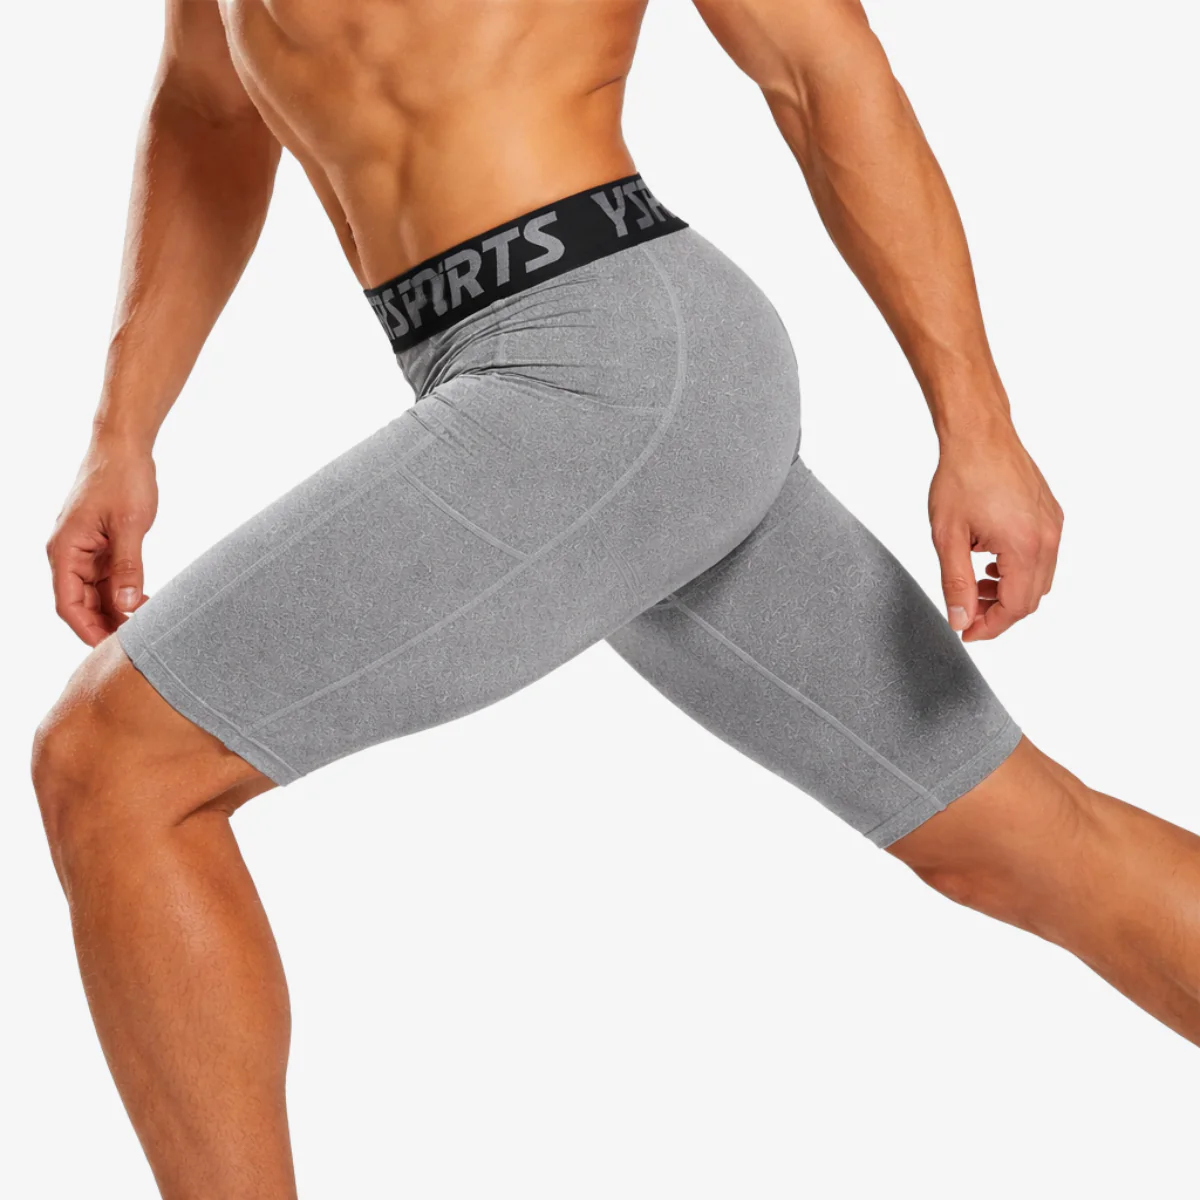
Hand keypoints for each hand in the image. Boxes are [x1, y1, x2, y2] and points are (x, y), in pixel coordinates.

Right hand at [47, 439, 158, 645]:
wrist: (124, 445)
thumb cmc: (123, 478)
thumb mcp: (131, 525)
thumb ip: (128, 567)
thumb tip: (127, 606)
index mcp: (65, 550)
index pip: (68, 604)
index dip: (88, 631)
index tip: (112, 649)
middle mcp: (68, 553)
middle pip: (80, 604)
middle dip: (104, 625)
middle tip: (137, 643)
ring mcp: (84, 549)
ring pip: (95, 593)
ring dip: (116, 611)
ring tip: (145, 627)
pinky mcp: (99, 544)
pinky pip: (106, 578)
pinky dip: (122, 593)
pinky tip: (145, 603)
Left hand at [929, 421, 1062, 640]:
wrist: (979, 434)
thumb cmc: (961, 477)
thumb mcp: (947, 536)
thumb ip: (955, 583)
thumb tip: (960, 620)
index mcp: (1024, 546)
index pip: (1015, 607)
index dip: (990, 627)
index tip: (966, 632)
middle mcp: (1048, 538)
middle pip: (1031, 599)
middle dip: (999, 613)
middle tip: (967, 612)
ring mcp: (1054, 526)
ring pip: (1040, 580)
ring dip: (1010, 592)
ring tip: (976, 584)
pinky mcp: (1052, 515)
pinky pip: (1044, 557)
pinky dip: (1020, 570)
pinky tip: (991, 562)